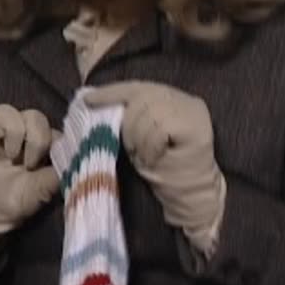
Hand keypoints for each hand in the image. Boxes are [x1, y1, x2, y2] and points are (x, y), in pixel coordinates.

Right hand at [0, 104, 59, 251]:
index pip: (51, 128)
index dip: (53, 140)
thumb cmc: (14, 204)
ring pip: (6, 111)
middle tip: (29, 164)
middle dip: (36, 137)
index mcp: (39, 145)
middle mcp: (18, 135)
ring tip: (10, 155)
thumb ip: (58, 173)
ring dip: (13, 129)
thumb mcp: (42, 190)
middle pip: (33, 116)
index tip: (50, 160)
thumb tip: (76, 159)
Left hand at [85, 82, 225, 255]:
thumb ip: (130, 117)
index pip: (137, 87)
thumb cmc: (165, 170)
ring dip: (138, 140)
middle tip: (131, 150)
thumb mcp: (142, 138)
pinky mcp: (196, 125)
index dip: (111, 92)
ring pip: (149, 113)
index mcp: (172, 98)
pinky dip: (150, 147)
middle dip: (128, 126)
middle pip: (141, 98)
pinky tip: (154, 159)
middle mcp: (185, 99)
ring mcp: (192, 111)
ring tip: (144, 157)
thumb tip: (96, 103)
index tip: (89, 100)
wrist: (193, 197)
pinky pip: (160, 128)